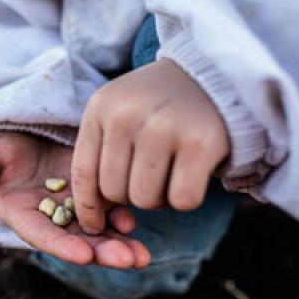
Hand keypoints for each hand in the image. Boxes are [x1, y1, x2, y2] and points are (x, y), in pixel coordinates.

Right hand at [0, 132, 150, 268]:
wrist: (20, 127)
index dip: (63, 246)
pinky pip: (110, 209)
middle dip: (103, 253)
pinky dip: (123, 219)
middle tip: (130, 260)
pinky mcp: (92, 190)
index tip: (84, 255)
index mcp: (23, 214)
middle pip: (78, 240)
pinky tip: (135, 221)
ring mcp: (73, 205)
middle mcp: (50, 217)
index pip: (43, 235)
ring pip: (99, 231)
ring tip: (142, 256)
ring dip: (120, 245)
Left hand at [72, 58, 229, 234]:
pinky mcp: (199, 144)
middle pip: (114, 192)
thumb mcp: (121, 112)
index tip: (94, 225)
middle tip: (152, 176)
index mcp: (100, 108)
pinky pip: (182, 200)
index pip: (83, 172)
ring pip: (145, 199)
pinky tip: (193, 173)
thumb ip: (102, 152)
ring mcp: (162, 128)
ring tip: (172, 171)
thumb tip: (91, 215)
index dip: (87, 206)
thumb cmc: (161, 103)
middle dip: (132, 195)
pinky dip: (187, 197)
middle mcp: (127, 116)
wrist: (215, 73)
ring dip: (160, 197)